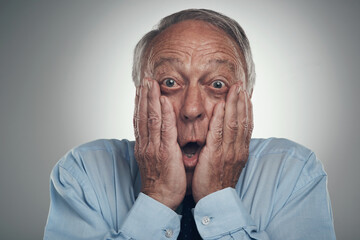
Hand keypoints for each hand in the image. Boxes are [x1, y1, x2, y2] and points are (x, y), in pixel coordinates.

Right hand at [133, 78, 185, 209]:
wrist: (160, 199)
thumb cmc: (160, 181)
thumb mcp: (153, 160)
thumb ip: (154, 145)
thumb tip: (156, 135)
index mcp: (144, 146)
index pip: (139, 120)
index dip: (140, 104)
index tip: (141, 90)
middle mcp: (146, 144)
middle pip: (143, 116)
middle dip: (144, 96)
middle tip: (145, 80)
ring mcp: (154, 148)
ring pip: (151, 119)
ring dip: (151, 99)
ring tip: (150, 83)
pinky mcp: (165, 152)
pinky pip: (165, 130)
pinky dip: (164, 114)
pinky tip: (164, 101)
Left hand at [192, 83, 252, 201]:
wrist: (215, 202)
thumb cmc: (218, 182)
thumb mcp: (228, 164)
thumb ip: (229, 148)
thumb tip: (228, 136)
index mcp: (241, 151)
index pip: (246, 126)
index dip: (247, 109)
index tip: (245, 95)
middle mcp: (237, 150)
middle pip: (242, 121)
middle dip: (241, 101)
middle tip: (240, 85)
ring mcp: (228, 152)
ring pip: (233, 123)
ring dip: (234, 104)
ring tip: (234, 89)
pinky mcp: (215, 156)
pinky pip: (218, 133)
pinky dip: (221, 118)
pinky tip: (221, 105)